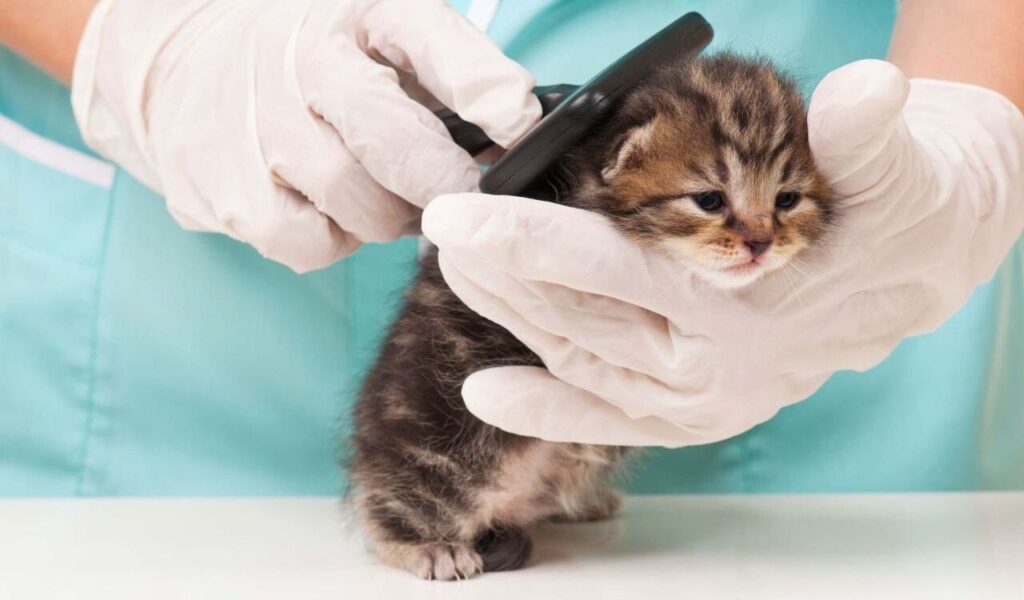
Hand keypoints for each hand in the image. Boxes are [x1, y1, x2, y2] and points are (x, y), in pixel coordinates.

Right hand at [72, 0, 539, 271]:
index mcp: (355, 9)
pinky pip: (314, 244)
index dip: (484, 86)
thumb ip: (444, 69)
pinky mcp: (229, 194)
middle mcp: (303, 63)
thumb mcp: (373, 28)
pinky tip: (330, 208)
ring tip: (388, 191)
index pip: (429, 39)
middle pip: (399, 144)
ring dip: (393, 213)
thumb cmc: (306, 52)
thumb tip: (515, 128)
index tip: (522, 123)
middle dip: (449, 182)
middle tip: (469, 197)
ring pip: (365, 206)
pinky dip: (337, 239)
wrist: (176, 61)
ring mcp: (260, 131)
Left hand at [422, 60, 1023, 446]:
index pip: (617, 264)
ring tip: (458, 268)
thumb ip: (868, 138)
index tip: (455, 214)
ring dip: (510, 316)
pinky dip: (545, 406)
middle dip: (500, 271)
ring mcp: (700, 398)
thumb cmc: (898, 214)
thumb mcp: (901, 167)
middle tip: (441, 225)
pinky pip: (604, 415)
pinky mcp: (691, 414)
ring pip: (579, 357)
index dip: (528, 236)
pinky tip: (487, 391)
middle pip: (578, 314)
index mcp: (750, 300)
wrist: (913, 276)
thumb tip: (863, 92)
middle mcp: (716, 362)